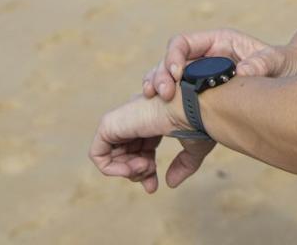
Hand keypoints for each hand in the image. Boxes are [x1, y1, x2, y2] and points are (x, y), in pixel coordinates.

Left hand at [89, 94, 214, 193]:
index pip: (141, 150)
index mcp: (154, 121)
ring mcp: (122, 120)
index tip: (153, 187)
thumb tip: (170, 183)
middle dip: (136, 173)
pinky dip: (110, 168)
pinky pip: (97, 154)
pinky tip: (131, 168)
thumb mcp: (193, 149)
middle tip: (149, 177)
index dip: (145, 172)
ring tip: (144, 167)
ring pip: (112, 156)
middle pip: (126, 155)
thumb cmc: (199, 122)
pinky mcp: (109, 124)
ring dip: (127, 171)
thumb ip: (182, 166)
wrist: (193, 108)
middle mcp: (136, 118)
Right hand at [142, 28, 296, 101]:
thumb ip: (262, 63)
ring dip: (157, 90)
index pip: (183, 43)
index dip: (174, 56)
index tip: (176, 74)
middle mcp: (204, 58)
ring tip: (156, 103)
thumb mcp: (278, 61)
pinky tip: (163, 119)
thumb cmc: (286, 65)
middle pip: (169, 62)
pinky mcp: (202, 98)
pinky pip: (176, 101)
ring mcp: (200, 78)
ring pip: (166, 81)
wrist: (292, 81)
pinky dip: (165, 109)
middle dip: (160, 76)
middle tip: (162, 94)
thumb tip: (244, 72)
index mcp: (218, 42)